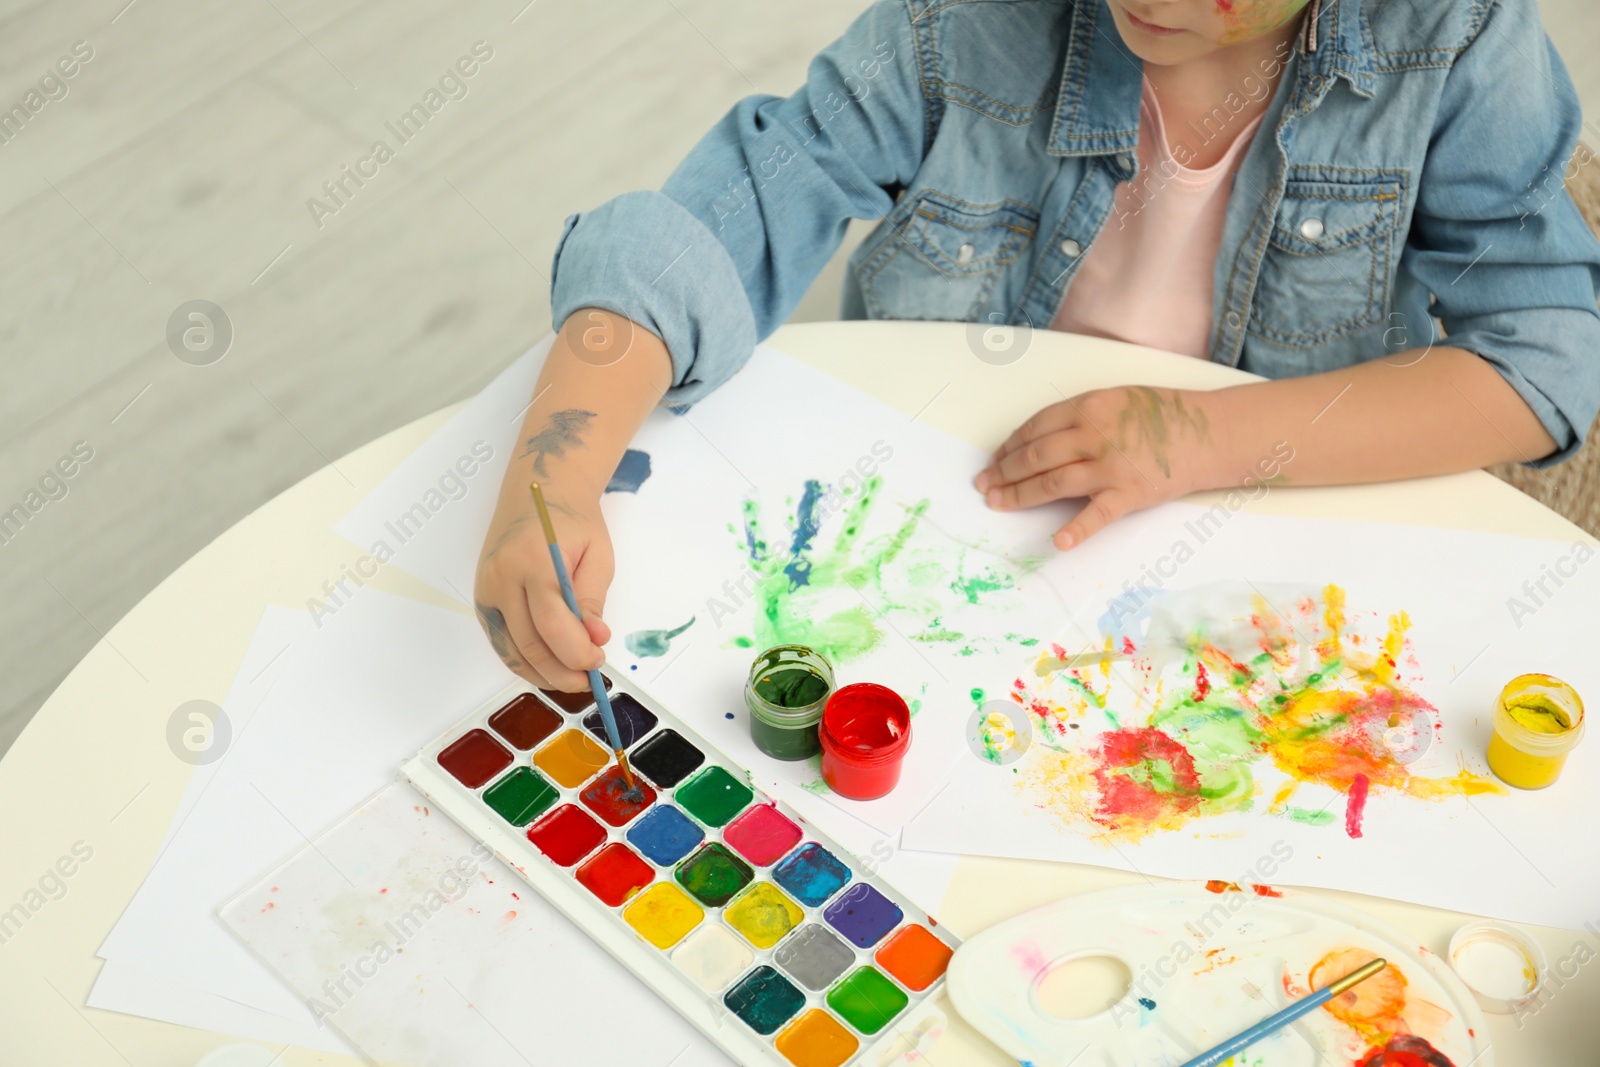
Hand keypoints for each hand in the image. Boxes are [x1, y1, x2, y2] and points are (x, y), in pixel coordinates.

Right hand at [474, 488, 613, 690]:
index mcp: (534, 561)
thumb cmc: (570, 520)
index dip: (578, 652)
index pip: (553, 624)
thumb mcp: (597, 554)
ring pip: (511, 653)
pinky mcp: (482, 602)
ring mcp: (486, 592)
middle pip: (529, 645)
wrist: (536, 494)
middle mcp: (502, 579)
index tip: (598, 659)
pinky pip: (502, 644)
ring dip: (543, 674)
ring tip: (572, 677)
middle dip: (562, 671)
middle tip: (589, 677)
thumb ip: (593, 599)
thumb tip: (595, 638)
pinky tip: (549, 667)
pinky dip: (526, 663)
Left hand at [975, 386, 1213, 548]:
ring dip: (1019, 495)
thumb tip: (1041, 437)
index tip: (995, 459)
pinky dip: (1076, 529)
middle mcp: (1093, 434)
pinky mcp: (1129, 493)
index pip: (1035, 428)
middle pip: (1035, 456)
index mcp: (1088, 406)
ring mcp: (1110, 465)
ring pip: (1052, 482)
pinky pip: (1097, 514)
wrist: (1211, 432)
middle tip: (985, 485)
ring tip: (999, 504)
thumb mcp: (1116, 398)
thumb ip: (1080, 415)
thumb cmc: (1165, 414)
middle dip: (1004, 472)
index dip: (1010, 446)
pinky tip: (1056, 541)